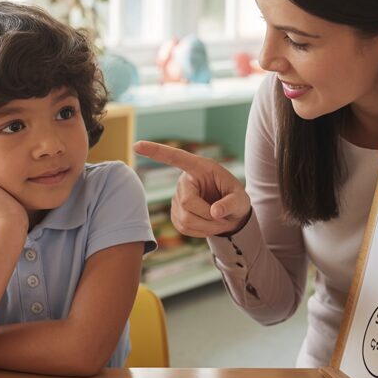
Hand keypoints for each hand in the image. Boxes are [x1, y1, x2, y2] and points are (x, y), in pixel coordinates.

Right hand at [134, 140, 251, 237]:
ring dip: (207, 227)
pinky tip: (208, 225)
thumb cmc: (236, 200)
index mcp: (199, 168)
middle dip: (209, 216)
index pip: (175, 158)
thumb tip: (214, 212)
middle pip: (187, 202)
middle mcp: (184, 181)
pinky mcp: (175, 214)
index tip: (136, 145)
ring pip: (186, 219)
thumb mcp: (241, 199)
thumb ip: (231, 203)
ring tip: (220, 222)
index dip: (156, 151)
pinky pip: (184, 228)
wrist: (231, 215)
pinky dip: (201, 232)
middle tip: (225, 219)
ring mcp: (177, 198)